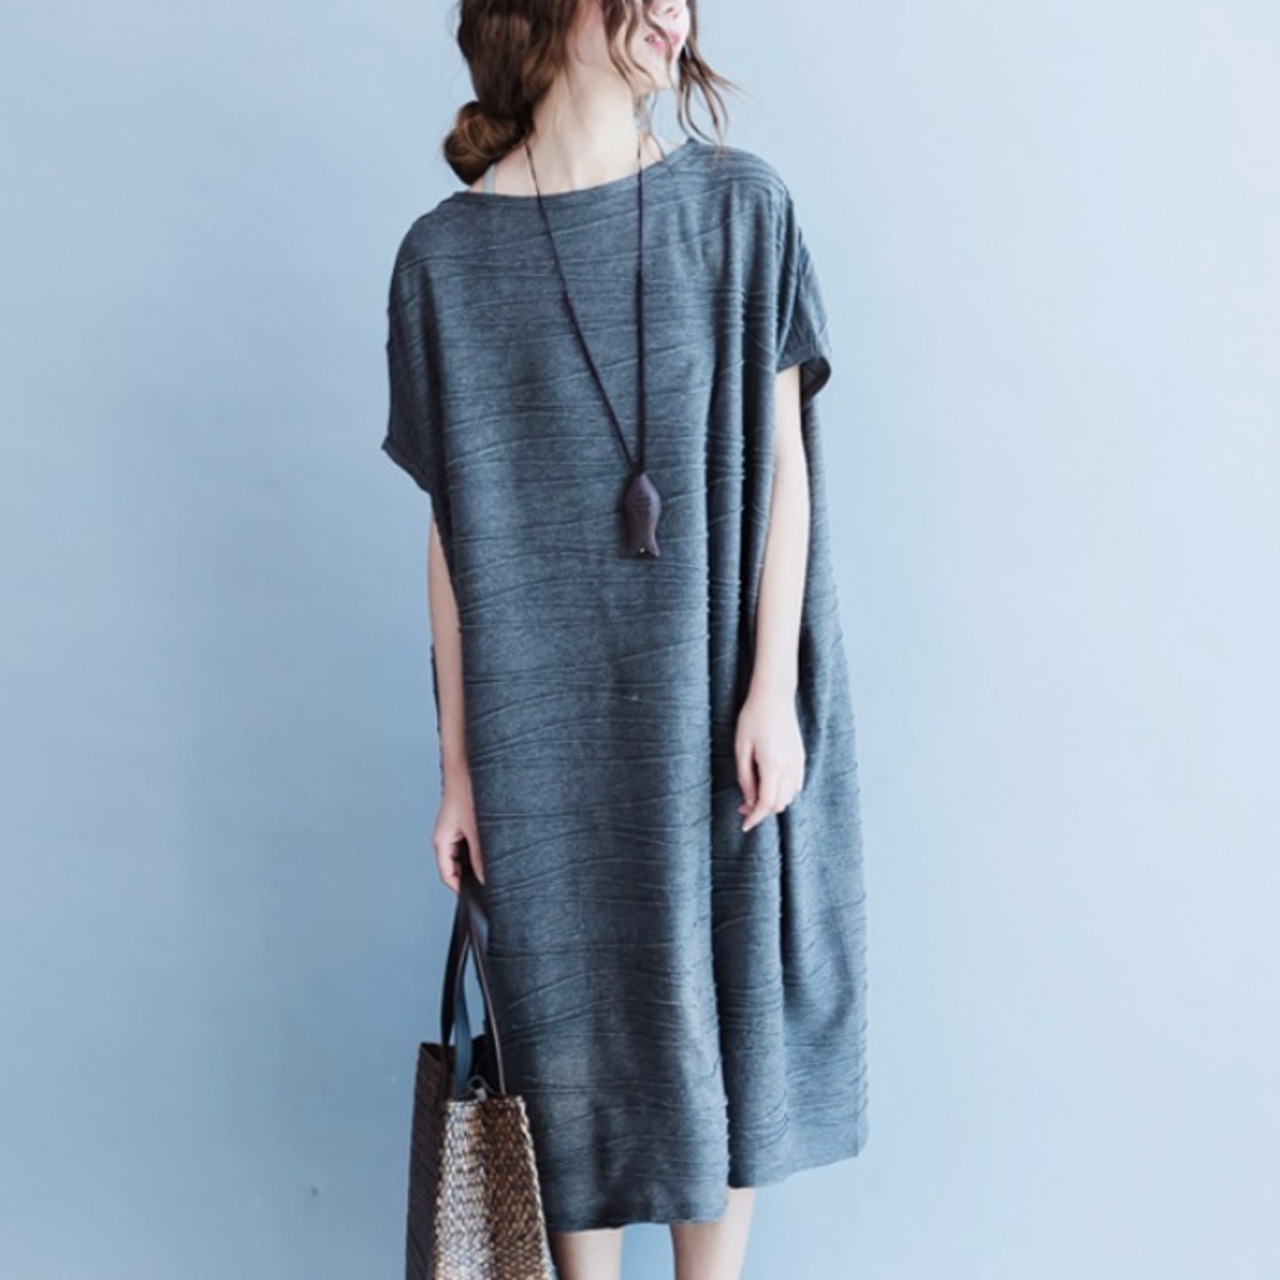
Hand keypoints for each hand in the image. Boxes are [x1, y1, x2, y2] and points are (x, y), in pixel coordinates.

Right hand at [434, 765, 485, 891]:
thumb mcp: (477, 830)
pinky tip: (495, 847)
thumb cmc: (466, 791)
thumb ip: (480, 857)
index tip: (479, 897)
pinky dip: (480, 848)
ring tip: (495, 864)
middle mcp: (445, 837)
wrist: (468, 766)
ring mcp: (454, 830)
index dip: (463, 889)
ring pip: (464, 855)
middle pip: (455, 868)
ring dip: (477, 860)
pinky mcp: (463, 822)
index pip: (448, 877)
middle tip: (491, 882)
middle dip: (472, 876)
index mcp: (441, 842)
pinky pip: (469, 843)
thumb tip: (486, 878)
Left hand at [734, 683, 805, 831]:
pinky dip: (783, 792)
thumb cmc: (753, 718)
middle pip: (779, 804)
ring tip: (754, 794)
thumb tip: (749, 801)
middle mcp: (789, 767)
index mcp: (773, 765)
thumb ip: (745, 778)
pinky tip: (770, 785)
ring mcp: (798, 762)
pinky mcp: (801, 757)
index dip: (755, 818)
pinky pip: (796, 785)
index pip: (766, 803)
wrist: (774, 696)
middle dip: (762, 811)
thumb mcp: (741, 748)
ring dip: (773, 801)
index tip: (744, 825)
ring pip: (789, 796)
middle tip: (743, 806)